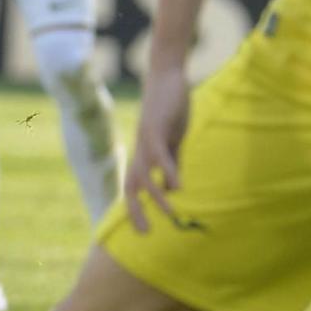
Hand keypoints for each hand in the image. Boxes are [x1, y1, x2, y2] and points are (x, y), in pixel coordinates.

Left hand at [123, 64, 191, 234]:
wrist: (167, 77)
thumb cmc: (170, 108)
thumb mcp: (173, 141)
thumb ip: (172, 163)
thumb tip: (172, 188)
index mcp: (145, 155)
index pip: (135, 186)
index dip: (136, 208)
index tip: (143, 230)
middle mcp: (141, 150)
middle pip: (131, 186)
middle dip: (135, 211)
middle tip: (145, 234)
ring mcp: (146, 140)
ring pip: (144, 174)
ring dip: (156, 197)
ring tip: (171, 214)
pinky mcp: (157, 128)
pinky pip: (160, 155)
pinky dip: (168, 172)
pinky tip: (178, 187)